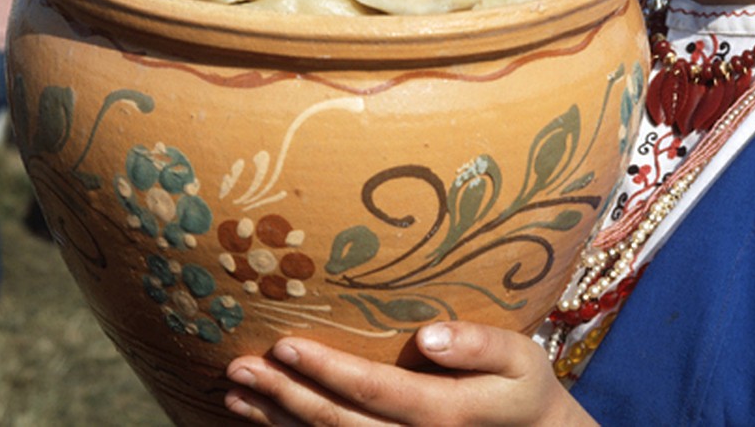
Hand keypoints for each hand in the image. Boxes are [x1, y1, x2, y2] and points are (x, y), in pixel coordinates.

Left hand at [224, 321, 597, 426]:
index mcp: (444, 413)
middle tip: (239, 366)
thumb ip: (478, 346)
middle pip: (337, 425)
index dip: (327, 370)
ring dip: (275, 419)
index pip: (375, 391)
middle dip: (284, 395)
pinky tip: (260, 416)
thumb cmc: (522, 387)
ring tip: (232, 391)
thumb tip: (427, 336)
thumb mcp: (518, 358)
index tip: (286, 343)